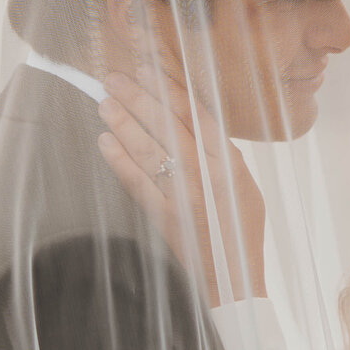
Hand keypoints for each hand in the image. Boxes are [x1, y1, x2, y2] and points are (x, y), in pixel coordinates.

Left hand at [98, 55, 266, 307]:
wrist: (233, 279)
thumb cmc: (241, 232)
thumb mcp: (244, 187)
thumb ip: (221, 156)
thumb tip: (191, 124)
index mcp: (231, 164)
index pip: (197, 116)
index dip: (170, 90)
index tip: (148, 70)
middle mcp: (209, 177)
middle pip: (168, 127)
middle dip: (138, 99)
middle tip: (114, 79)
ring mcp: (185, 197)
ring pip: (149, 150)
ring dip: (123, 124)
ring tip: (104, 104)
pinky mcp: (165, 217)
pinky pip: (137, 183)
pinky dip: (119, 161)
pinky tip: (105, 142)